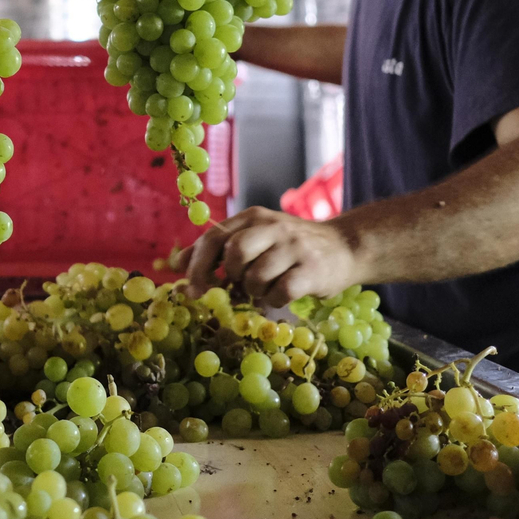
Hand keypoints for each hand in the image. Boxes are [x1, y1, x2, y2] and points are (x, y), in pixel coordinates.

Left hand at [176, 207, 361, 307]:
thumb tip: (175, 264)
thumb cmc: (289, 247)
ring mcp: (293, 247)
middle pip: (235, 253)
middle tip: (236, 287)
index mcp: (252, 217)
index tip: (192, 289)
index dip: (198, 265)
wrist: (343, 247)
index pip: (215, 236)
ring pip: (255, 277)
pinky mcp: (312, 269)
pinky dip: (274, 301)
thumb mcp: (254, 237)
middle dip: (229, 277)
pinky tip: (281, 295)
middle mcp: (272, 226)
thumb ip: (218, 249)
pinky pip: (279, 293)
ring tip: (265, 287)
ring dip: (254, 291)